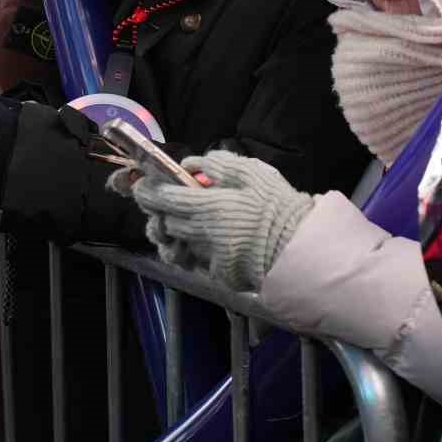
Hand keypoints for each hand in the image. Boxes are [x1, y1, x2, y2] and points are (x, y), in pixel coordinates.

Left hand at [127, 151, 313, 290]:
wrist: (301, 248)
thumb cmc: (276, 205)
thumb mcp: (250, 172)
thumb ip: (216, 165)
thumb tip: (188, 165)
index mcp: (207, 207)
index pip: (163, 199)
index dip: (146, 191)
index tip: (140, 186)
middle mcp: (202, 235)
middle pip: (166, 223)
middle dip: (159, 213)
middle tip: (162, 203)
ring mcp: (209, 259)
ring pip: (178, 245)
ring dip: (174, 234)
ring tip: (180, 224)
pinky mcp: (221, 276)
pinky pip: (197, 262)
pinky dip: (194, 252)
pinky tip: (203, 242)